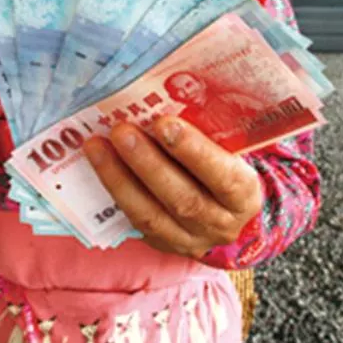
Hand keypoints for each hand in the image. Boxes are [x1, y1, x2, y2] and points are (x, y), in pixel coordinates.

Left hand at [83, 117, 261, 259]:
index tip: (165, 123)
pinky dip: (114, 192)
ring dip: (119, 178)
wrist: (226, 210)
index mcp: (245, 195)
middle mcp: (221, 224)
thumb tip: (166, 98)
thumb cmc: (223, 164)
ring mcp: (190, 240)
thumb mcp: (228, 150)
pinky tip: (99, 165)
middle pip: (183, 199)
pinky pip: (134, 223)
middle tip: (121, 131)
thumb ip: (208, 133)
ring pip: (151, 216)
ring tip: (97, 146)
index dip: (194, 151)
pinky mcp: (163, 245)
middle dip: (147, 163)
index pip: (224, 176)